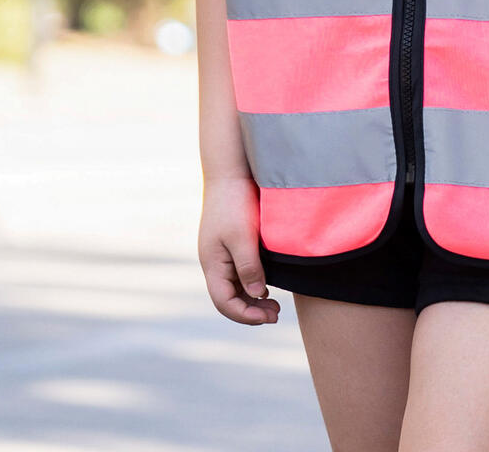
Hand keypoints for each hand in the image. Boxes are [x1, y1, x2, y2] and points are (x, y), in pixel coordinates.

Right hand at [198, 175, 280, 325]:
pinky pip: (239, 271)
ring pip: (234, 286)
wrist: (230, 171)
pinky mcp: (231, 242)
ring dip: (252, 299)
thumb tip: (257, 295)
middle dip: (251, 311)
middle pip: (228, 298)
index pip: (224, 302)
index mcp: (212, 263)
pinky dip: (252, 283)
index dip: (245, 315)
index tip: (269, 317)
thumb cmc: (234, 202)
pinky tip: (268, 284)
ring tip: (275, 305)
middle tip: (277, 315)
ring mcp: (221, 252)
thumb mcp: (243, 236)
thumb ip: (249, 267)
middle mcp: (214, 262)